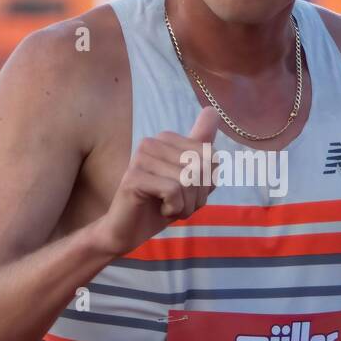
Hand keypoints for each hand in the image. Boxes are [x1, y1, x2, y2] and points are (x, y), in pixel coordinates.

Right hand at [94, 106, 220, 256]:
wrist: (128, 231)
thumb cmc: (161, 204)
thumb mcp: (191, 177)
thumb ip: (202, 146)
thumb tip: (212, 110)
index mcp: (166, 139)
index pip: (210, 156)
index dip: (207, 182)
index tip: (187, 192)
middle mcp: (152, 142)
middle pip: (201, 167)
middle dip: (197, 195)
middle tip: (178, 203)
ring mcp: (140, 157)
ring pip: (188, 180)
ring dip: (185, 204)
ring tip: (168, 207)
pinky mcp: (134, 177)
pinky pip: (173, 190)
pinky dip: (174, 207)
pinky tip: (159, 209)